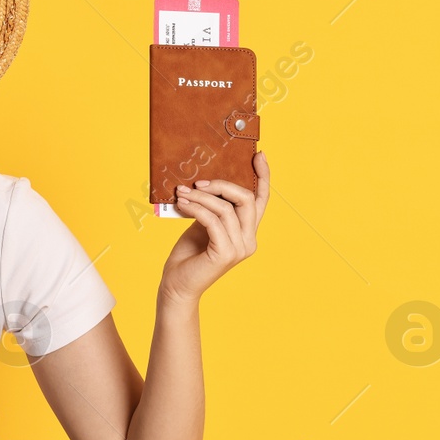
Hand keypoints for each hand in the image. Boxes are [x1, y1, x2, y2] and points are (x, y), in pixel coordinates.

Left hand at [161, 149, 268, 302]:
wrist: (177, 284)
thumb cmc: (189, 254)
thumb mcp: (203, 223)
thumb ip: (213, 207)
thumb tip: (206, 181)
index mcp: (247, 232)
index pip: (261, 201)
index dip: (263, 177)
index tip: (259, 155)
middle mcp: (249, 240)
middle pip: (246, 199)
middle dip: (221, 185)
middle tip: (198, 182)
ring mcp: (240, 249)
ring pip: (226, 209)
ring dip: (201, 197)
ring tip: (182, 193)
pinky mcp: (226, 254)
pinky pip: (213, 221)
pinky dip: (196, 209)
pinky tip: (182, 204)